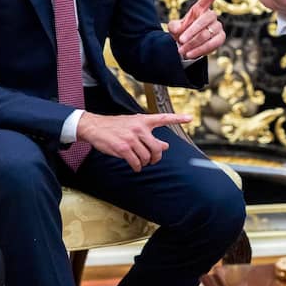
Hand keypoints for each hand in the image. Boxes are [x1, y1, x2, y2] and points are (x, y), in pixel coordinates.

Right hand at [76, 112, 191, 171]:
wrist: (95, 127)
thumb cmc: (115, 126)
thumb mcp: (134, 126)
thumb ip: (149, 134)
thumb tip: (165, 146)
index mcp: (143, 120)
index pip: (163, 118)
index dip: (178, 118)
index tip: (190, 118)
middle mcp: (139, 128)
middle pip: (157, 147)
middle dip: (156, 158)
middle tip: (153, 160)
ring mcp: (131, 138)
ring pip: (146, 157)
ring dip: (144, 163)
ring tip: (140, 162)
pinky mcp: (123, 148)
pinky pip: (136, 163)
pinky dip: (137, 167)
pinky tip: (135, 166)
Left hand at [167, 0, 225, 59]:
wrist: (186, 47)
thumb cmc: (181, 34)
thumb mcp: (174, 28)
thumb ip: (173, 26)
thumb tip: (177, 29)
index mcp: (200, 9)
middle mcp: (211, 16)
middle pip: (205, 20)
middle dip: (192, 31)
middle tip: (180, 40)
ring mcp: (218, 27)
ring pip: (207, 34)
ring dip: (193, 43)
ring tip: (182, 50)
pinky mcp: (221, 38)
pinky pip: (212, 44)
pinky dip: (199, 50)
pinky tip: (190, 54)